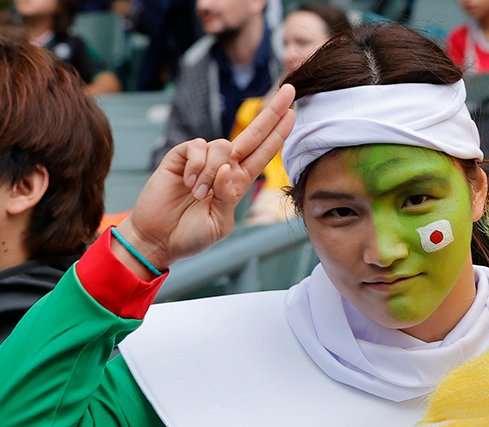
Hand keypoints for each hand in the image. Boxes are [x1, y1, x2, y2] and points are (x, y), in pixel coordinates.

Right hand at [118, 85, 295, 271]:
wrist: (159, 238)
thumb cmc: (191, 234)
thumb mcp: (219, 221)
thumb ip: (228, 195)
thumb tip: (229, 167)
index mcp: (237, 183)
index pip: (262, 154)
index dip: (278, 135)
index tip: (293, 113)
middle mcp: (223, 167)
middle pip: (252, 135)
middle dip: (271, 113)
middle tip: (289, 90)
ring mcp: (202, 159)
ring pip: (222, 146)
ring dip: (212, 173)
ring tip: (198, 195)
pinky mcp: (181, 155)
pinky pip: (197, 148)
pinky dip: (196, 167)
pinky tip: (187, 183)